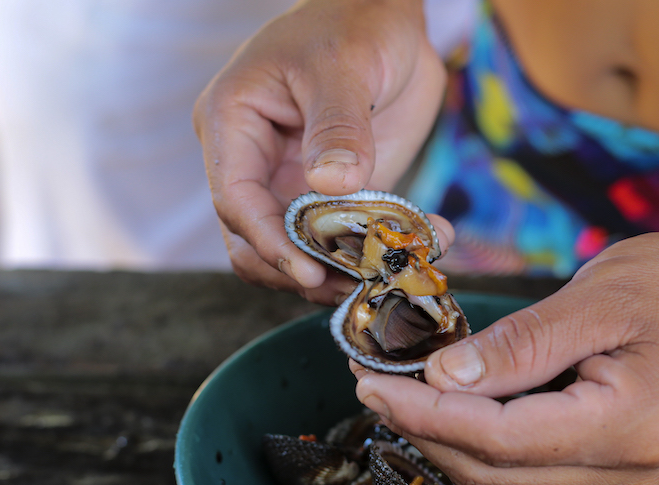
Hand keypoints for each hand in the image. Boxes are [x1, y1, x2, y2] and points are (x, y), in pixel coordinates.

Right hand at [193, 0, 446, 302]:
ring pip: (297, 250)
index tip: (310, 271)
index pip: (235, 200)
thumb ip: (338, 127)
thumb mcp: (343, 66)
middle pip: (254, 241)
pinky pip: (344, 239)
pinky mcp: (333, 195)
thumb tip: (331, 185)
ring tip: (392, 269)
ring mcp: (293, 182)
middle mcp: (255, 161)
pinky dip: (377, 251)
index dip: (268, 242)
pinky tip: (426, 243)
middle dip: (300, 270)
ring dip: (341, 271)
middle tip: (355, 283)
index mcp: (233, 123)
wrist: (388, 19)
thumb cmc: (353, 23)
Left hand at [353, 231, 658, 484]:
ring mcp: (627, 479)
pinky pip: (534, 466)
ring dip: (450, 436)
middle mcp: (629, 471)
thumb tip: (444, 374)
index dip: (425, 412)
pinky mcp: (619, 468)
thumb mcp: (600, 296)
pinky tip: (457, 402)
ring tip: (403, 390)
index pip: (497, 438)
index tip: (372, 381)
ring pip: (509, 476)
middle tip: (375, 382)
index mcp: (629, 427)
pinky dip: (486, 438)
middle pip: (495, 469)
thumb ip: (522, 343)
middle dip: (425, 428)